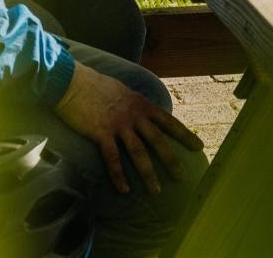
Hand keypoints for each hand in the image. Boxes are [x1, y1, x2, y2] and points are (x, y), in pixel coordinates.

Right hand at [54, 64, 202, 192]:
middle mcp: (134, 115)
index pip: (169, 121)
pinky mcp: (101, 133)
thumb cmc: (96, 86)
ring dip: (148, 173)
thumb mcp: (124, 91)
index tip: (198, 147)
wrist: (73, 82)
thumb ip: (135, 104)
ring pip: (138, 152)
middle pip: (158, 140)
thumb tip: (144, 113)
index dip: (184, 135)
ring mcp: (118, 124)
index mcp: (141, 104)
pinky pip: (113, 158)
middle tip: (182, 177)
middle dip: (172, 160)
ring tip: (156, 191)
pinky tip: (124, 189)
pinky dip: (119, 175)